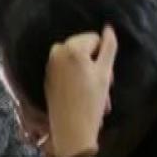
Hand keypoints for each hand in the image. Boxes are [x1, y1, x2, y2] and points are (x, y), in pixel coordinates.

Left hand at [45, 25, 116, 156]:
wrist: (71, 129)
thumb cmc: (91, 101)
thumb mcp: (105, 73)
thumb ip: (109, 47)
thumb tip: (109, 27)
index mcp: (70, 48)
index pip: (95, 39)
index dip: (103, 56)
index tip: (106, 75)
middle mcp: (56, 52)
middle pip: (85, 50)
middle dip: (96, 66)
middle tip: (103, 87)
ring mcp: (49, 65)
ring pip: (77, 62)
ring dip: (89, 76)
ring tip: (95, 95)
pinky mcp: (48, 78)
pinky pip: (67, 71)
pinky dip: (77, 81)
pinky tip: (83, 97)